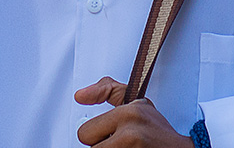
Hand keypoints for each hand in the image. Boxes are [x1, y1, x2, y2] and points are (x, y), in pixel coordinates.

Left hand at [74, 76, 192, 146]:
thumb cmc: (154, 128)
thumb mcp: (133, 100)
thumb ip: (106, 90)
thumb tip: (79, 96)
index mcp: (128, 113)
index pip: (84, 133)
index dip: (95, 135)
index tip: (108, 133)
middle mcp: (131, 133)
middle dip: (102, 147)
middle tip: (118, 142)